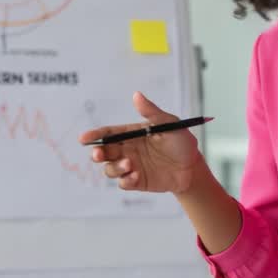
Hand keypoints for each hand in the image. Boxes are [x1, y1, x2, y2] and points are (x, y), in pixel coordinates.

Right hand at [79, 92, 203, 193]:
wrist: (193, 167)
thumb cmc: (181, 142)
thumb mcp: (169, 124)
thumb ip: (151, 112)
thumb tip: (136, 95)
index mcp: (131, 134)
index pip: (108, 133)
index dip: (95, 135)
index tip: (84, 138)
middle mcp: (127, 150)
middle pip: (104, 152)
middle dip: (97, 153)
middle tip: (99, 154)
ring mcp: (131, 166)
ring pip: (110, 169)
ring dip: (114, 167)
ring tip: (129, 164)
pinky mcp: (137, 181)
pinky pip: (123, 183)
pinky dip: (125, 180)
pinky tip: (135, 176)